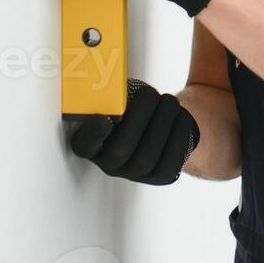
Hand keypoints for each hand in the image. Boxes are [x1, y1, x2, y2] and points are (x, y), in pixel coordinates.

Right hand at [68, 79, 199, 184]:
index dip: (92, 135)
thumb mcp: (121, 96)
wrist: (162, 121)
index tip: (105, 117)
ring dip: (161, 123)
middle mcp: (110, 163)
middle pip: (120, 151)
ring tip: (169, 100)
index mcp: (93, 142)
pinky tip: (180, 115)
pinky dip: (179, 135)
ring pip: (146, 158)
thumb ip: (115, 94)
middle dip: (138, 118)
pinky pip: (171, 162)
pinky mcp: (161, 176)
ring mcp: (135, 173)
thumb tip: (116, 85)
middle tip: (150, 92)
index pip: (83, 146)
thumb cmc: (135, 104)